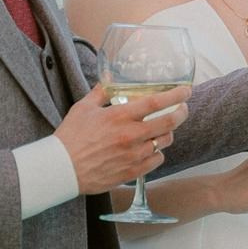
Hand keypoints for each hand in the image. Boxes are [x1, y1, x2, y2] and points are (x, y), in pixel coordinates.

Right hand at [55, 84, 191, 194]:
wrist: (61, 169)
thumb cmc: (70, 137)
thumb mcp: (84, 108)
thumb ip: (102, 91)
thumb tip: (110, 77)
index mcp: (119, 116)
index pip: (156, 102)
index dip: (175, 95)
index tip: (185, 91)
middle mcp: (130, 135)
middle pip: (169, 122)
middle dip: (181, 112)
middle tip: (182, 108)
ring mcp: (134, 155)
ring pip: (165, 141)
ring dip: (168, 132)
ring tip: (162, 128)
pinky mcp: (133, 171)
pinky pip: (157, 160)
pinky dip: (158, 152)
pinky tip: (151, 148)